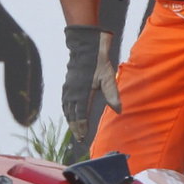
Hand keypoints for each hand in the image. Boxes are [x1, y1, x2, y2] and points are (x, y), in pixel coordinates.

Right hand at [62, 25, 119, 139]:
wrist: (85, 45)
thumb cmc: (98, 61)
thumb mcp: (108, 77)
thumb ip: (112, 95)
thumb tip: (119, 110)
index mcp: (82, 92)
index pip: (80, 115)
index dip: (82, 128)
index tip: (84, 138)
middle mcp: (72, 92)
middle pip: (72, 115)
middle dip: (75, 128)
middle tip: (80, 139)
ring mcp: (68, 88)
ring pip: (67, 109)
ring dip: (70, 120)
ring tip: (75, 130)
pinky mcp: (67, 84)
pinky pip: (64, 102)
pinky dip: (66, 111)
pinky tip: (69, 113)